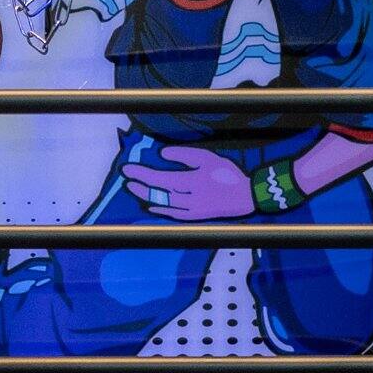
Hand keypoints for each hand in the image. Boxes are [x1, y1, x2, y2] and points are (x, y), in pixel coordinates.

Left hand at [125, 143, 255, 220]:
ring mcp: (190, 211)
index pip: (159, 179)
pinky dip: (160, 209)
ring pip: (162, 205)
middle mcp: (187, 199)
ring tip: (135, 189)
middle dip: (140, 186)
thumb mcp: (207, 158)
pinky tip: (152, 205)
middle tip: (127, 179)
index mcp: (190, 182)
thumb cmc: (227, 175)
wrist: (245, 197)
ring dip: (146, 196)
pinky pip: (172, 214)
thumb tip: (162, 155)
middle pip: (157, 193)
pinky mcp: (194, 217)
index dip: (141, 174)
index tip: (128, 169)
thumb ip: (184, 156)